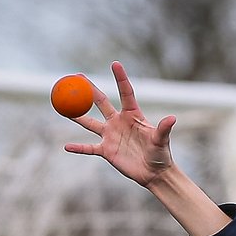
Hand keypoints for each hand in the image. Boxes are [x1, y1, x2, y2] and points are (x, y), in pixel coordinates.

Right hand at [62, 61, 177, 186]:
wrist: (154, 172)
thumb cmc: (161, 154)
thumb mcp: (161, 140)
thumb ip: (163, 129)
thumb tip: (172, 118)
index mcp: (132, 115)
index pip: (125, 92)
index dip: (120, 78)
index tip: (114, 63)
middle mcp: (118, 122)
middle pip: (101, 102)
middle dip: (89, 89)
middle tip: (77, 76)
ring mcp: (110, 136)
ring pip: (89, 123)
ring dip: (76, 115)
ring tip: (62, 105)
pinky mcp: (106, 151)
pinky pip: (89, 148)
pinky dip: (78, 148)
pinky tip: (67, 146)